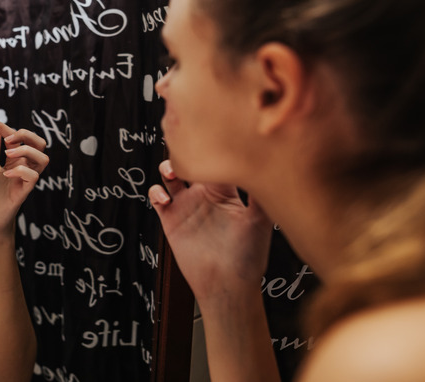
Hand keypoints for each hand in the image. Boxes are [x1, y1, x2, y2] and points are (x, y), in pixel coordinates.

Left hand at [0, 120, 48, 236]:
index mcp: (17, 160)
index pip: (17, 137)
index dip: (3, 126)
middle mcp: (25, 167)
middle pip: (40, 143)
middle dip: (25, 134)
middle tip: (7, 139)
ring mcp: (26, 179)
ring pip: (43, 158)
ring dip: (26, 151)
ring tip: (8, 154)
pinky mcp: (24, 192)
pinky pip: (33, 177)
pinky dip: (21, 171)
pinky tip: (6, 173)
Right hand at [148, 160, 272, 299]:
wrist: (227, 284)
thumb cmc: (249, 256)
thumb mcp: (260, 221)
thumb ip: (260, 195)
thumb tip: (268, 165)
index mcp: (227, 192)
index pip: (215, 161)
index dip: (211, 149)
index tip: (209, 139)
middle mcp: (205, 196)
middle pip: (191, 164)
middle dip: (185, 153)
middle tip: (184, 148)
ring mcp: (187, 206)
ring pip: (171, 176)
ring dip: (167, 168)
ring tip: (172, 172)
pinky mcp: (171, 219)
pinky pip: (157, 198)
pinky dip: (156, 192)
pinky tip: (165, 198)